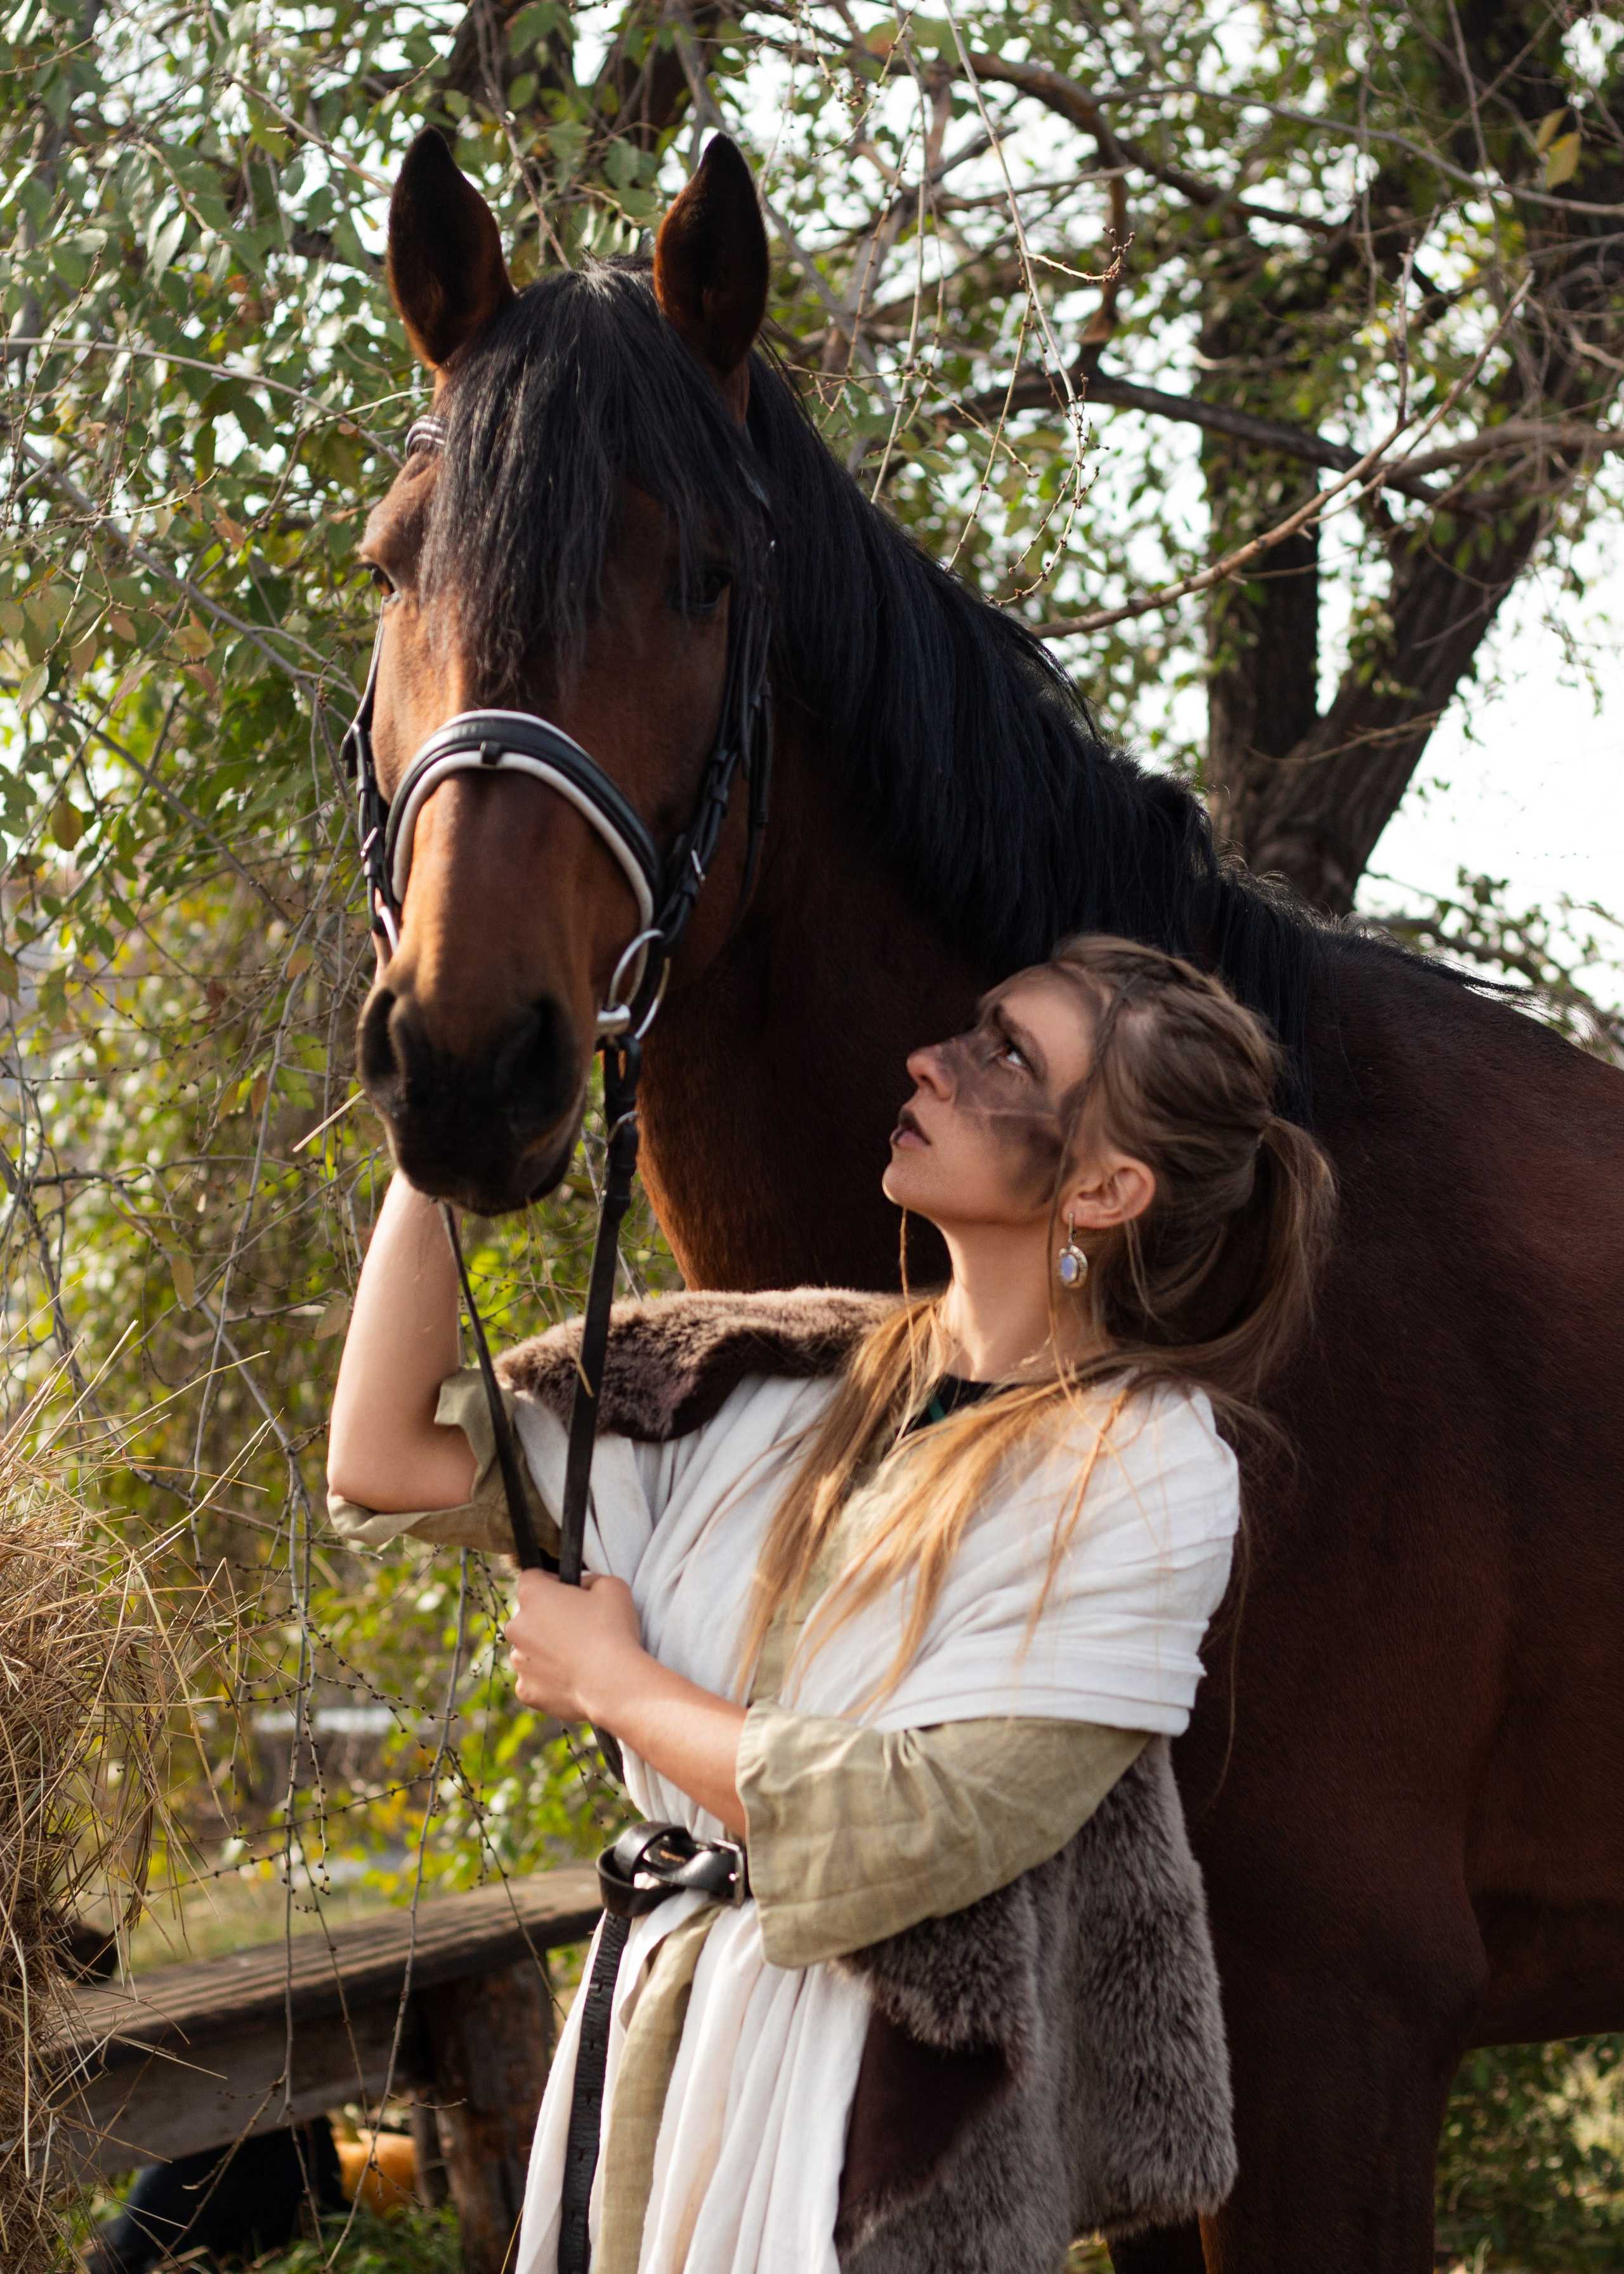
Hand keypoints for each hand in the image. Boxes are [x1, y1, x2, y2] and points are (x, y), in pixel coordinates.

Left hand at [504, 1569, 645, 1723]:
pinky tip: (572, 1678)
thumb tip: (580, 1586)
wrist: (614, 1683)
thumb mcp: (612, 1586)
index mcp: (533, 1595)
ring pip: (529, 1649)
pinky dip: (548, 1679)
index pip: (532, 1577)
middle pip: (528, 1616)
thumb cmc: (613, 1631)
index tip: (569, 1594)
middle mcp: (517, 1626)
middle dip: (547, 1619)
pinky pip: (533, 1680)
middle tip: (579, 1629)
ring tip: (578, 1657)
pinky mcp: (526, 1690)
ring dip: (545, 1650)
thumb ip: (588, 1579)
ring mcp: (519, 1661)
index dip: (552, 1582)